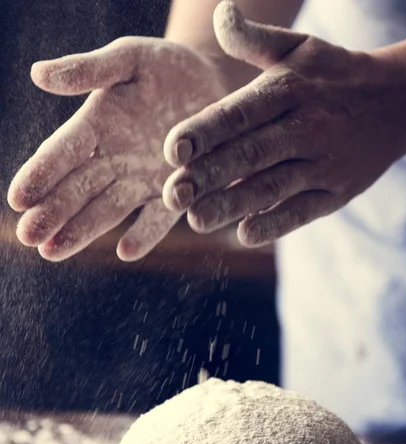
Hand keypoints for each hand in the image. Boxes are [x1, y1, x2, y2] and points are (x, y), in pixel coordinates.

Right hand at [8, 37, 223, 260]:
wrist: (215, 84)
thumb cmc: (167, 68)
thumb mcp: (129, 58)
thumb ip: (89, 70)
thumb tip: (37, 73)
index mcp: (96, 126)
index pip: (61, 153)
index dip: (40, 175)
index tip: (17, 198)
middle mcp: (114, 160)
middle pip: (77, 190)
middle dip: (52, 213)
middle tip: (28, 236)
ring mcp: (143, 182)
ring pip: (107, 210)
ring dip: (81, 231)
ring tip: (53, 252)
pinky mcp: (175, 195)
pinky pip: (158, 219)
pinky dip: (145, 234)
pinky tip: (126, 251)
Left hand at [163, 0, 405, 245]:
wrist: (396, 103)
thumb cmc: (333, 76)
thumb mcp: (299, 47)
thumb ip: (254, 40)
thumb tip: (220, 15)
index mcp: (287, 91)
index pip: (239, 113)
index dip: (205, 132)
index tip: (172, 150)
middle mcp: (304, 128)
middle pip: (250, 154)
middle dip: (209, 176)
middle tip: (173, 195)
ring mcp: (321, 165)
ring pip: (272, 187)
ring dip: (233, 205)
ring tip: (197, 221)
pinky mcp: (335, 194)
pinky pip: (302, 211)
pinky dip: (276, 223)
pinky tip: (245, 234)